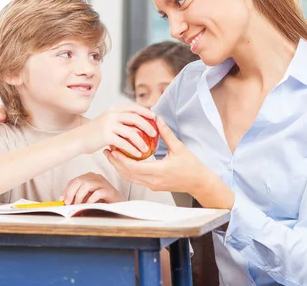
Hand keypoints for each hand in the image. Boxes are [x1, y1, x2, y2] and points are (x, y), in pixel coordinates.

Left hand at [61, 172, 124, 204]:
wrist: (119, 204)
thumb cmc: (102, 200)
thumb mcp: (87, 197)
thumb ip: (78, 196)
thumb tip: (65, 200)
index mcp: (90, 177)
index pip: (74, 180)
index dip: (67, 190)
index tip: (62, 199)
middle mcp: (96, 177)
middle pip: (79, 180)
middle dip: (71, 192)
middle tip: (68, 203)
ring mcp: (103, 183)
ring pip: (87, 184)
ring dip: (79, 196)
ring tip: (78, 205)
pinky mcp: (109, 190)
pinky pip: (97, 193)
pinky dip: (90, 200)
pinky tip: (88, 205)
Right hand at [76, 104, 156, 156]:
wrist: (77, 139)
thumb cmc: (94, 133)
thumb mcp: (106, 121)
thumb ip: (119, 119)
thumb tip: (136, 122)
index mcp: (113, 110)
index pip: (133, 107)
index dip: (145, 111)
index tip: (154, 117)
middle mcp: (112, 115)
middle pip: (135, 118)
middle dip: (147, 125)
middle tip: (154, 133)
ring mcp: (109, 125)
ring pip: (131, 132)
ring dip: (141, 141)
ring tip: (146, 149)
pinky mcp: (106, 136)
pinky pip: (124, 143)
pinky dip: (132, 149)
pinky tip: (137, 155)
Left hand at [106, 117, 234, 209]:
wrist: (199, 183)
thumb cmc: (192, 166)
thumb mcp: (179, 147)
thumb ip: (166, 133)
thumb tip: (157, 119)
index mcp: (158, 171)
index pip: (133, 167)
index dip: (121, 158)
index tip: (113, 148)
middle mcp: (153, 181)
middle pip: (127, 174)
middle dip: (115, 162)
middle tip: (107, 150)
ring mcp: (152, 185)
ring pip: (130, 178)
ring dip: (119, 167)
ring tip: (112, 156)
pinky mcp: (153, 187)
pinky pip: (136, 180)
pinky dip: (128, 171)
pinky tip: (124, 162)